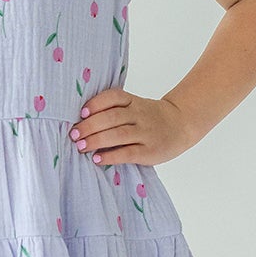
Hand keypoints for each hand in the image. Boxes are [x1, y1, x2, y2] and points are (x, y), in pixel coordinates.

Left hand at [68, 89, 195, 167]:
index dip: (96, 103)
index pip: (114, 97)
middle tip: (74, 134)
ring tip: (81, 146)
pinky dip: (111, 156)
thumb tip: (80, 122)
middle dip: (90, 126)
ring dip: (96, 140)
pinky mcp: (150, 151)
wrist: (181, 125)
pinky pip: (128, 153)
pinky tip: (98, 159)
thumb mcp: (136, 107)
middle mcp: (139, 115)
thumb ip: (115, 110)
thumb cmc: (149, 118)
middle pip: (112, 117)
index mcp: (133, 102)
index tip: (81, 112)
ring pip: (118, 134)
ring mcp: (145, 133)